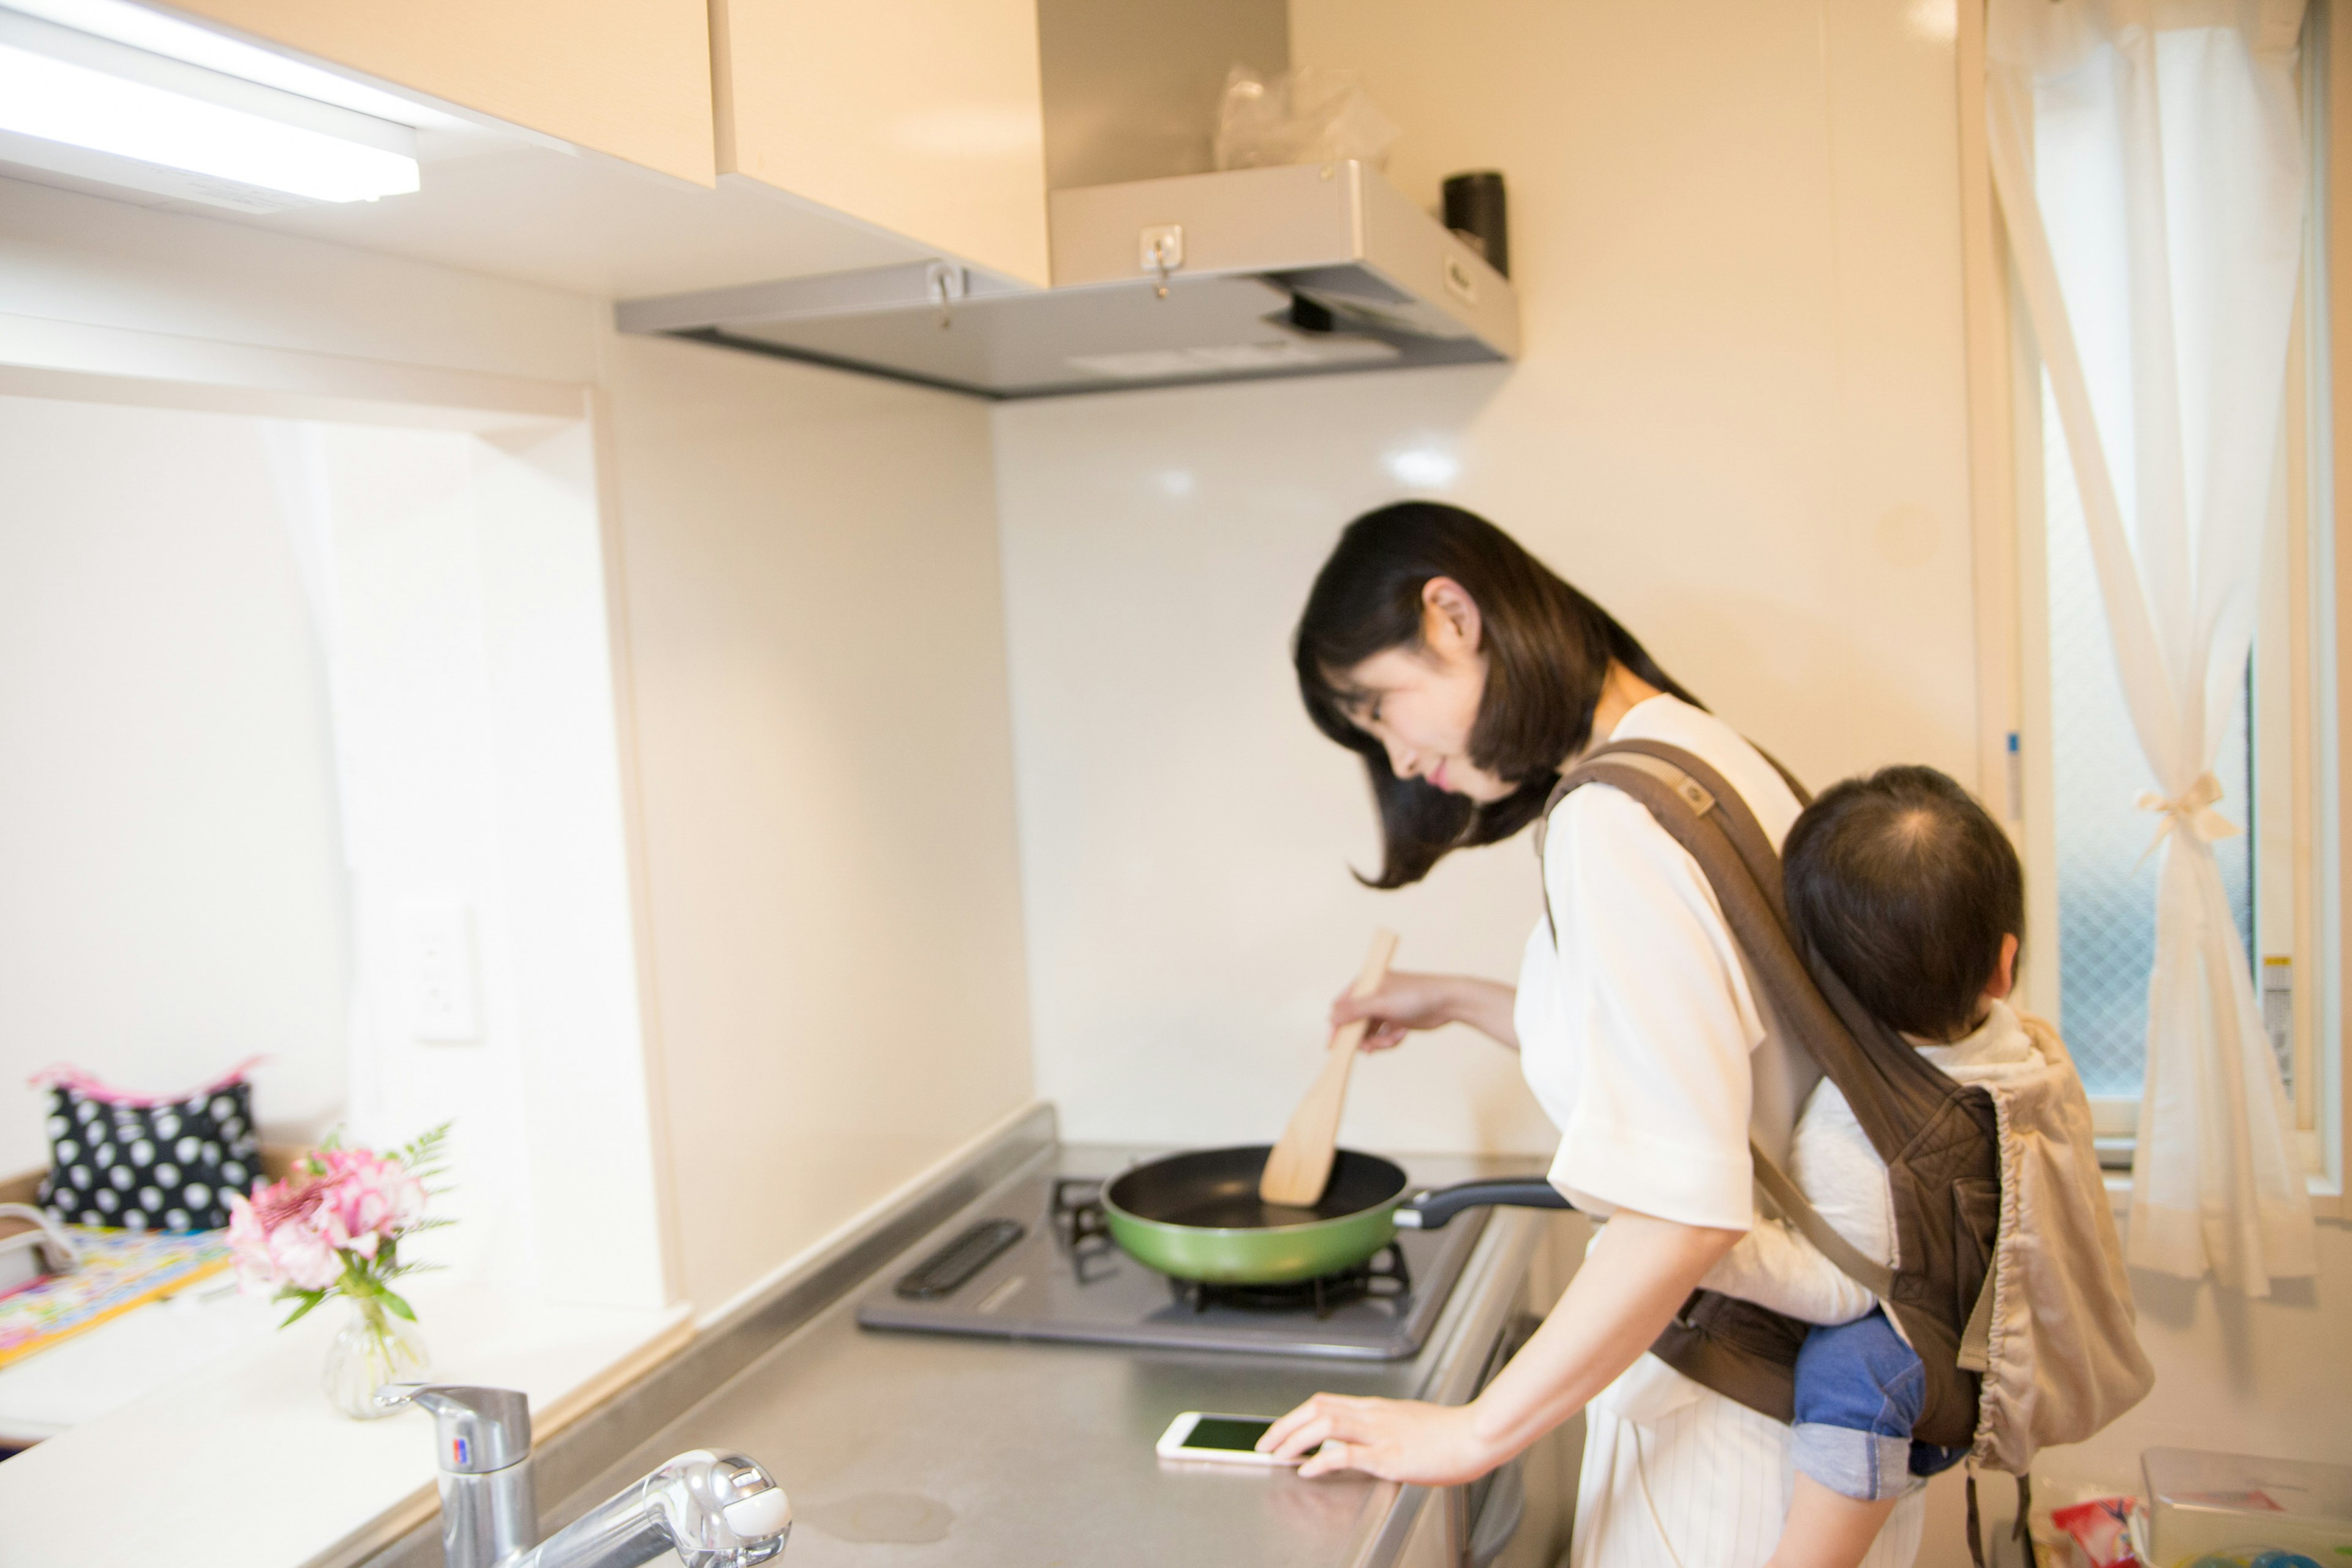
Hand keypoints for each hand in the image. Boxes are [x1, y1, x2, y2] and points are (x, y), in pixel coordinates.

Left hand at [1258, 1393, 1503, 1484]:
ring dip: (1295, 1439)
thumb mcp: (1407, 1424)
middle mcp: (1373, 1415)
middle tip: (1265, 1445)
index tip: (1279, 1432)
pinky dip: (1322, 1461)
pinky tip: (1308, 1470)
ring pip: (1325, 1425)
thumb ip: (1379, 1429)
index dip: (1296, 1416)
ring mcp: (1380, 1434)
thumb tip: (1353, 1442)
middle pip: (1316, 1409)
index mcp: (1376, 1408)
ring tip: (1278, 1455)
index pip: (1325, 1403)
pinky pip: (1347, 1455)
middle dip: (1284, 1426)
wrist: (1474, 1436)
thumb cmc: (1447, 1434)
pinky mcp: (1389, 1456)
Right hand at [1330, 970, 1460, 1051]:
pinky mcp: (1394, 1020)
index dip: (1337, 1027)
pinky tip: (1402, 1034)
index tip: (1333, 1047)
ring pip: (1369, 1033)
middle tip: (1370, 1049)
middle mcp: (1372, 996)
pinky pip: (1382, 1037)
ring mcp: (1383, 1009)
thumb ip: (1353, 1010)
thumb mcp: (1380, 1002)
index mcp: (1366, 983)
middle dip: (1362, 1038)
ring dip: (1379, 1041)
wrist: (1448, 1002)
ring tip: (1392, 1040)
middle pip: (1354, 1024)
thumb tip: (1330, 1017)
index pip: (1341, 1006)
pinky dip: (1390, 1039)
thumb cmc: (1415, 995)